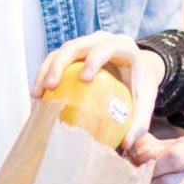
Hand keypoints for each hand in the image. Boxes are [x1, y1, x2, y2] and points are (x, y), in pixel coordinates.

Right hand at [31, 31, 167, 154]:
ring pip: (60, 51)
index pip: (105, 47)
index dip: (93, 59)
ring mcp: (85, 43)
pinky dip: (44, 75)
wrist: (136, 68)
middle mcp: (100, 39)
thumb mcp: (146, 100)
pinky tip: (39, 97)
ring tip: (37, 94)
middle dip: (59, 64)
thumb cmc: (141, 84)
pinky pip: (55, 60)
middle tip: (50, 87)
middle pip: (75, 45)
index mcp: (122, 45)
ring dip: (46, 70)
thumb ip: (140, 121)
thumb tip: (127, 144)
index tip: (84, 78)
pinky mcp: (74, 52)